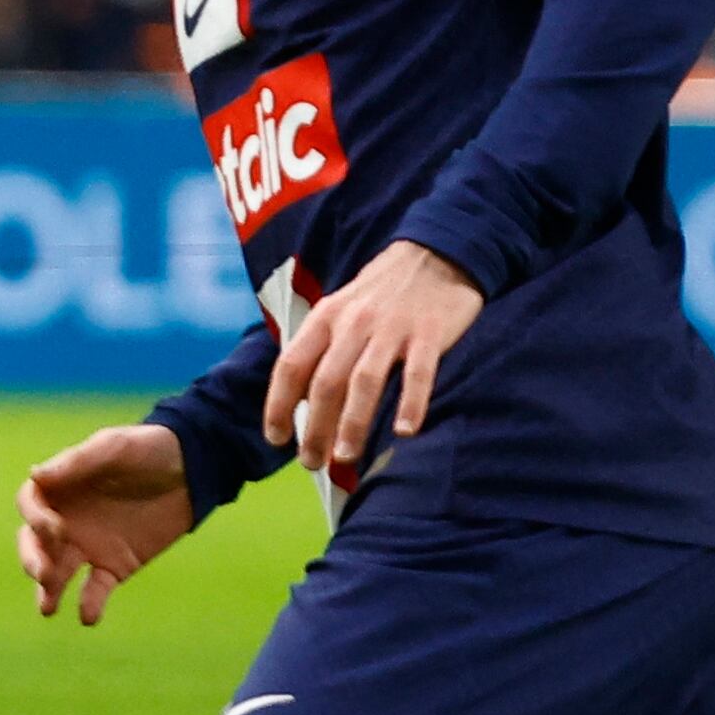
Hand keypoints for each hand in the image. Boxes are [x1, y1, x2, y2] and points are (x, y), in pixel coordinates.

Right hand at [18, 424, 193, 627]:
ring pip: (57, 573)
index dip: (33, 518)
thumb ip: (77, 462)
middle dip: (32, 561)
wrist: (193, 470)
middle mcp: (67, 519)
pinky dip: (90, 604)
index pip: (30, 506)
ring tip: (49, 608)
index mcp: (61, 488)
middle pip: (33, 544)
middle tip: (45, 574)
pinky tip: (89, 616)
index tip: (53, 528)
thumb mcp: (115, 447)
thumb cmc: (149, 449)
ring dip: (48, 590)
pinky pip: (95, 589)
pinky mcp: (115, 566)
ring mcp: (90, 546)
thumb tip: (35, 475)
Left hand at [259, 242, 483, 481]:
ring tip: (344, 457)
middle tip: (313, 463)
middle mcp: (354, 323)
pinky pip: (419, 374)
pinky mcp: (429, 333)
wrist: (438, 252)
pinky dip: (411, 404)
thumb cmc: (384, 292)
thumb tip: (302, 401)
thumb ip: (323, 348)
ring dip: (352, 424)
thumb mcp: (342, 309)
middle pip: (325, 383)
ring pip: (365, 382)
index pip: (290, 366)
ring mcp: (392, 329)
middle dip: (314, 428)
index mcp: (326, 318)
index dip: (278, 405)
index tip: (277, 439)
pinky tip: (406, 432)